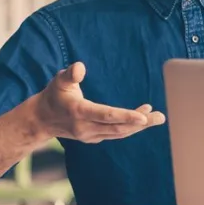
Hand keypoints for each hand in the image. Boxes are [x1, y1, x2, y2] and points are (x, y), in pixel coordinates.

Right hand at [29, 62, 165, 143]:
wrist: (42, 119)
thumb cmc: (54, 94)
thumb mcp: (58, 81)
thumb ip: (70, 74)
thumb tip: (79, 67)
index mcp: (78, 112)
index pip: (106, 115)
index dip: (126, 116)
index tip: (144, 116)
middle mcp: (85, 128)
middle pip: (118, 128)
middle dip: (141, 123)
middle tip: (161, 117)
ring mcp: (90, 135)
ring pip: (119, 133)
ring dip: (139, 126)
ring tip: (157, 117)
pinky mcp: (94, 138)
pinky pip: (116, 134)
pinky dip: (130, 127)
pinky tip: (143, 119)